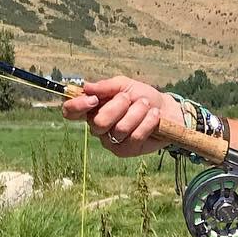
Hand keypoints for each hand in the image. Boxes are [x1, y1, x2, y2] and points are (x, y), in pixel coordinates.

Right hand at [62, 76, 184, 158]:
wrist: (166, 110)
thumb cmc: (141, 97)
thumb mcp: (124, 85)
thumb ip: (106, 86)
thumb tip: (87, 87)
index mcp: (92, 110)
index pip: (71, 112)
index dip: (77, 106)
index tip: (94, 99)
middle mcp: (98, 128)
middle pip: (98, 123)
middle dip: (117, 107)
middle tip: (129, 99)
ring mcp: (112, 141)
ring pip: (119, 129)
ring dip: (136, 112)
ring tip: (146, 105)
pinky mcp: (127, 151)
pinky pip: (135, 136)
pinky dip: (147, 122)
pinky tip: (154, 116)